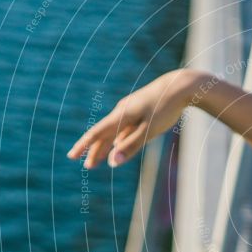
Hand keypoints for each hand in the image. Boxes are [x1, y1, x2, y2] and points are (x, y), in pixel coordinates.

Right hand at [67, 68, 196, 167]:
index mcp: (121, 116)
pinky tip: (118, 144)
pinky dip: (118, 138)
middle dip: (95, 151)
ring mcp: (130, 109)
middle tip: (87, 166)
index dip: (84, 146)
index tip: (71, 156)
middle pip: (105, 134)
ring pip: (114, 131)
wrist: (180, 86)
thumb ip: (131, 146)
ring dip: (106, 146)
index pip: (97, 133)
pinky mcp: (139, 109)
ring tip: (99, 159)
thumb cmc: (165, 108)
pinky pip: (124, 127)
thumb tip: (112, 163)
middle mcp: (122, 111)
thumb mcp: (149, 130)